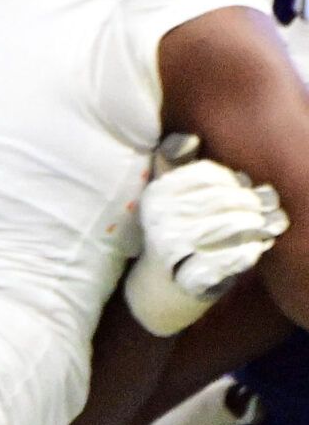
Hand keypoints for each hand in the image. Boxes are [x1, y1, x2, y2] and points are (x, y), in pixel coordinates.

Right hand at [126, 154, 287, 334]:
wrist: (160, 286)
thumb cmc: (175, 231)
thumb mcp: (170, 196)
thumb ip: (178, 164)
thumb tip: (189, 138)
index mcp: (156, 194)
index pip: (204, 174)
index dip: (231, 178)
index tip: (244, 185)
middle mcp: (157, 221)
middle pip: (217, 200)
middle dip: (248, 202)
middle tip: (266, 206)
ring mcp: (169, 251)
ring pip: (221, 228)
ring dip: (251, 226)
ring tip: (267, 225)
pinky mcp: (185, 279)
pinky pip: (222, 262)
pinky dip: (243, 254)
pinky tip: (255, 249)